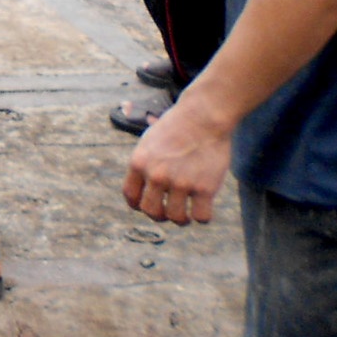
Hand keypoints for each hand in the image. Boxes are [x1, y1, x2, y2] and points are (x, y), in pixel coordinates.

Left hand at [122, 93, 231, 225]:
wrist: (203, 116)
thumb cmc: (177, 127)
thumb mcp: (149, 141)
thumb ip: (144, 164)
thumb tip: (144, 186)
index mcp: (139, 163)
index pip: (131, 195)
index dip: (138, 205)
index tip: (146, 206)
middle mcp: (156, 175)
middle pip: (151, 211)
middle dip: (159, 216)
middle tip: (169, 213)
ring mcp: (181, 182)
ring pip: (176, 217)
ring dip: (181, 220)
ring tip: (186, 215)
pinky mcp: (205, 187)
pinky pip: (201, 216)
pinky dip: (202, 217)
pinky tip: (203, 208)